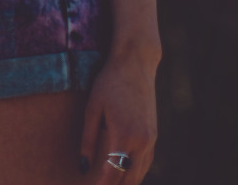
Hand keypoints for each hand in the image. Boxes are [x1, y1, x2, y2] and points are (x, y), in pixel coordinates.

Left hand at [79, 49, 157, 183]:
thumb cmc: (109, 83)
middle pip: (130, 178)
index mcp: (124, 135)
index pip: (113, 172)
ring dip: (127, 182)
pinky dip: (136, 172)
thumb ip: (88, 139)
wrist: (136, 64)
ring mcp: (151, 138)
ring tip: (110, 184)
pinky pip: (146, 162)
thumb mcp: (93, 108)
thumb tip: (83, 166)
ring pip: (140, 173)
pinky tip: (125, 174)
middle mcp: (142, 141)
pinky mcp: (154, 134)